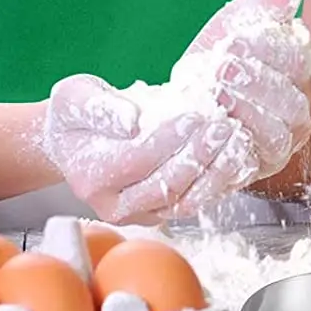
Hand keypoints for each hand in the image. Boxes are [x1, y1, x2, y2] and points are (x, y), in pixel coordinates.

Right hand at [42, 73, 258, 225]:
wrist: (73, 142)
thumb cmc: (76, 116)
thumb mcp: (76, 97)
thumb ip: (100, 106)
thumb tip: (131, 120)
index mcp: (91, 174)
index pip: (137, 160)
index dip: (169, 139)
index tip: (194, 116)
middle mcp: (113, 204)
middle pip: (164, 185)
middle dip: (198, 155)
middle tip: (223, 126)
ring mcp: (136, 214)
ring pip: (183, 202)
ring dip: (215, 173)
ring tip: (237, 142)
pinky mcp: (157, 213)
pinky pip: (191, 203)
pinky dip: (217, 183)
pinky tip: (236, 160)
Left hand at [173, 0, 310, 181]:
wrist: (187, 104)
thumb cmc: (217, 64)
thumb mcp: (232, 28)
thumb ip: (259, 8)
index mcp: (299, 74)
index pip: (297, 62)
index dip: (267, 52)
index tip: (234, 42)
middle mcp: (298, 113)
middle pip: (293, 103)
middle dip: (256, 84)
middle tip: (221, 69)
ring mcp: (279, 145)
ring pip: (278, 136)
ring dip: (246, 114)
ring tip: (215, 95)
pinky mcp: (255, 170)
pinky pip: (252, 165)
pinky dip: (230, 146)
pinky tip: (211, 126)